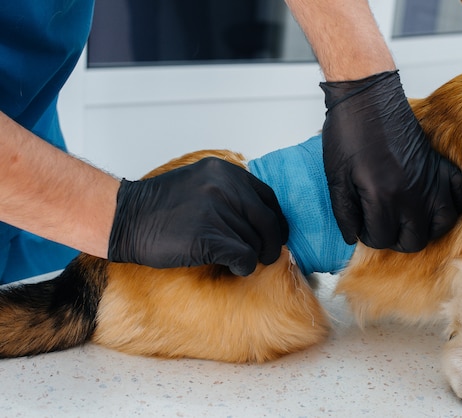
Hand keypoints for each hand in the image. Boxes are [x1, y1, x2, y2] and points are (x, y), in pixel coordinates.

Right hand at [108, 157, 288, 274]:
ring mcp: (216, 211)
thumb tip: (263, 218)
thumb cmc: (162, 206)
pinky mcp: (208, 237)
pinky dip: (244, 267)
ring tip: (238, 260)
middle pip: (267, 221)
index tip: (274, 234)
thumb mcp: (200, 182)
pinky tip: (234, 268)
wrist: (126, 219)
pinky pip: (244, 257)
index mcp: (225, 171)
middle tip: (267, 256)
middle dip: (270, 243)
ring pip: (255, 242)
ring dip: (251, 256)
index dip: (275, 220)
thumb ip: (230, 192)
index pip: (268, 198)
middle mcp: (224, 187)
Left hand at [320, 71, 461, 251]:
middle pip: (415, 240)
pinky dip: (451, 204)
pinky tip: (434, 203)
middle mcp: (412, 193)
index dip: (369, 236)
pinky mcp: (440, 165)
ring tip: (408, 220)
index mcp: (382, 196)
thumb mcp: (335, 177)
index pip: (382, 239)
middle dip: (396, 239)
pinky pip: (459, 195)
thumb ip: (344, 213)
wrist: (367, 96)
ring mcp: (430, 179)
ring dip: (425, 228)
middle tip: (382, 225)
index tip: (362, 224)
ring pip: (442, 224)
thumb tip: (353, 237)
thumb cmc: (347, 131)